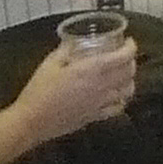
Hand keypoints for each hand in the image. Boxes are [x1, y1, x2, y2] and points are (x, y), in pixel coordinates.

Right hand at [4, 31, 137, 147]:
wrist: (31, 121)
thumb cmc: (38, 91)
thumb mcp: (50, 63)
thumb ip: (65, 50)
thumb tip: (73, 43)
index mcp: (91, 70)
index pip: (123, 56)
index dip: (131, 47)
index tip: (129, 42)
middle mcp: (101, 86)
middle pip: (129, 72)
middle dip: (131, 60)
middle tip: (124, 55)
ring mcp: (100, 103)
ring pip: (128, 90)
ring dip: (129, 79)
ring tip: (122, 74)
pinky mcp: (95, 117)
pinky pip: (118, 108)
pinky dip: (122, 99)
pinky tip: (116, 96)